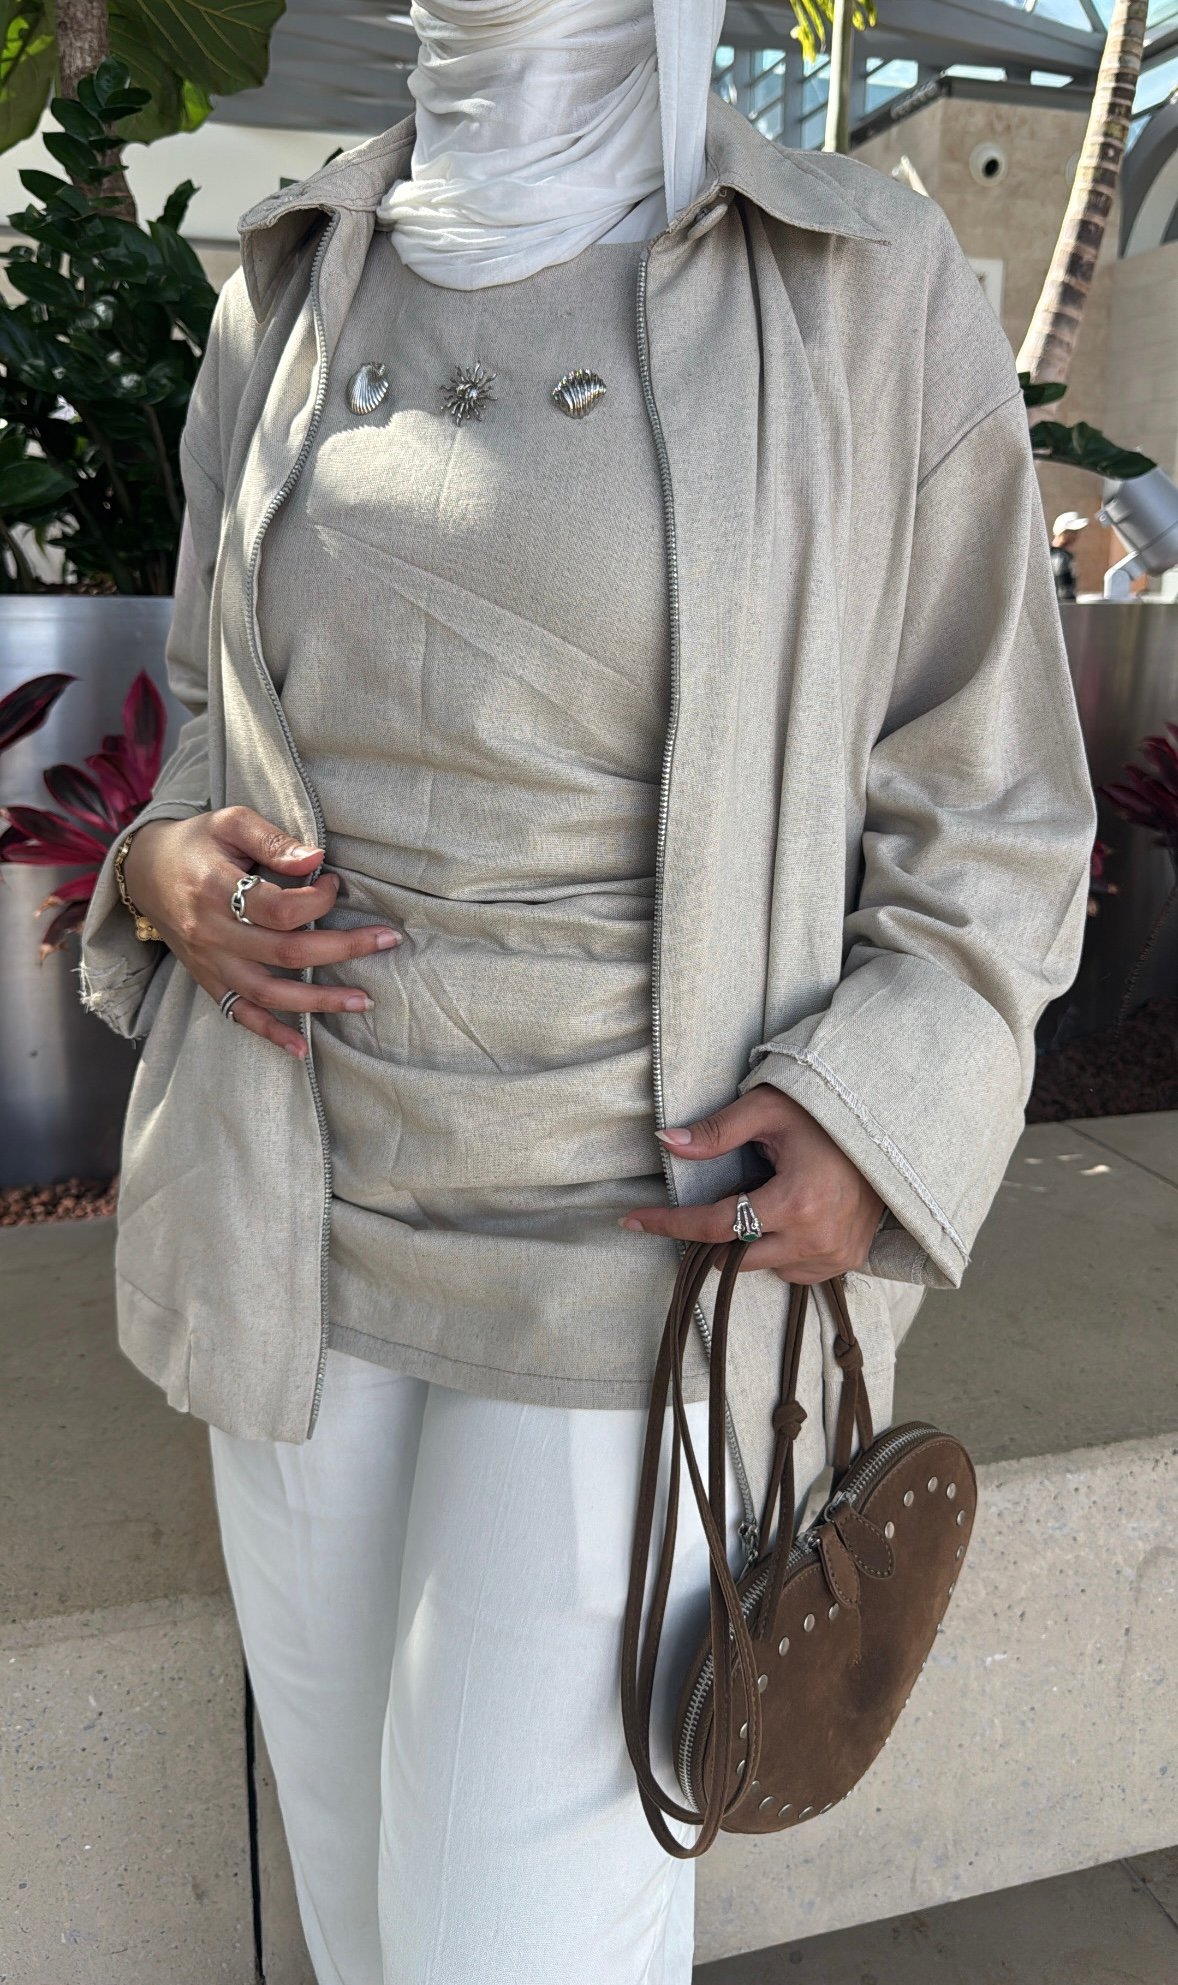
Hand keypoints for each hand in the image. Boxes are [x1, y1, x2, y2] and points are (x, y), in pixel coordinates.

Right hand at [121, 805, 402, 1058]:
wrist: (144, 871)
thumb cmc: (196, 842)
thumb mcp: (230, 821)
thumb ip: (273, 841)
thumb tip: (317, 859)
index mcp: (215, 889)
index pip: (279, 908)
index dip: (318, 900)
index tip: (336, 884)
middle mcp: (211, 932)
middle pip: (285, 952)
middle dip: (343, 949)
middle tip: (387, 941)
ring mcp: (209, 962)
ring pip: (268, 992)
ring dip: (318, 1001)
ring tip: (362, 1001)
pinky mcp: (208, 980)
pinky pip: (240, 1014)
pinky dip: (271, 1034)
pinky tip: (302, 1049)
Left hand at [620, 1088, 884, 1282]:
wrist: (890, 1130)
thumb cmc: (827, 1115)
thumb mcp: (769, 1110)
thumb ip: (717, 1131)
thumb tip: (666, 1142)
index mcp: (794, 1202)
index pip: (715, 1225)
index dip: (669, 1223)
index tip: (632, 1219)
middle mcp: (814, 1239)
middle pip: (734, 1258)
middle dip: (712, 1235)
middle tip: (714, 1200)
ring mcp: (834, 1255)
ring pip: (763, 1268)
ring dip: (749, 1243)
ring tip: (764, 1199)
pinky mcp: (847, 1260)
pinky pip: (794, 1270)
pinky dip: (779, 1251)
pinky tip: (788, 1218)